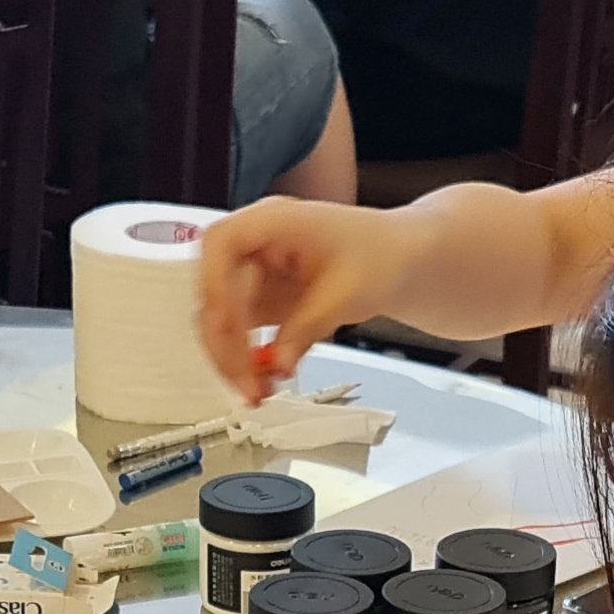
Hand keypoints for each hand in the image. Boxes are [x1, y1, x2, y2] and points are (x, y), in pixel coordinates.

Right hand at [197, 198, 419, 401]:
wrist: (399, 260)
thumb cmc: (381, 254)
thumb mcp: (348, 291)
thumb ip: (307, 327)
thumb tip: (277, 363)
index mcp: (274, 221)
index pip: (222, 243)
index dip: (214, 285)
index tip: (226, 326)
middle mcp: (256, 246)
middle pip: (215, 292)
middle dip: (226, 344)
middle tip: (247, 384)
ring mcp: (255, 275)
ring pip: (221, 321)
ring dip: (233, 360)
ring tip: (257, 392)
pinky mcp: (260, 302)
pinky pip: (240, 336)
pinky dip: (248, 362)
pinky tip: (264, 383)